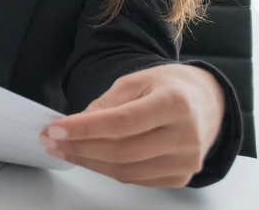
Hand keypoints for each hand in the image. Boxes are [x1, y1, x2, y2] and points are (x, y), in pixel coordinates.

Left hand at [39, 63, 224, 187]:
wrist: (208, 102)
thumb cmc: (170, 87)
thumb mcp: (138, 80)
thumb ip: (107, 102)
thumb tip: (76, 125)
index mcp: (175, 103)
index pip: (122, 122)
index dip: (85, 128)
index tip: (56, 128)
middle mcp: (185, 136)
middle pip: (122, 150)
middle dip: (79, 147)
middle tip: (51, 140)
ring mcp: (186, 161)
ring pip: (125, 170)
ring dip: (88, 162)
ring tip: (63, 149)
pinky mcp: (181, 177)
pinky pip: (136, 179)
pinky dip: (108, 169)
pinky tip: (90, 157)